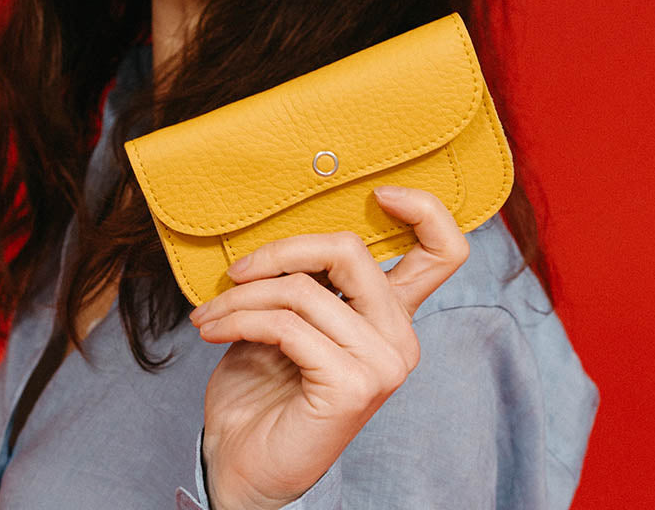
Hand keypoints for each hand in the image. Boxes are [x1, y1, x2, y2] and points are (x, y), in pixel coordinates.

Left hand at [188, 185, 468, 509]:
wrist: (240, 462)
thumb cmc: (263, 386)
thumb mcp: (290, 314)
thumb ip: (308, 275)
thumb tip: (283, 231)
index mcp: (391, 313)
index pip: (444, 250)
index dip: (423, 208)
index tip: (377, 193)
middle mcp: (399, 336)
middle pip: (351, 250)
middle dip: (281, 251)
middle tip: (237, 272)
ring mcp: (382, 363)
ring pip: (303, 288)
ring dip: (241, 296)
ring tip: (210, 313)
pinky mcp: (352, 386)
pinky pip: (286, 324)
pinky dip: (239, 320)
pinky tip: (213, 330)